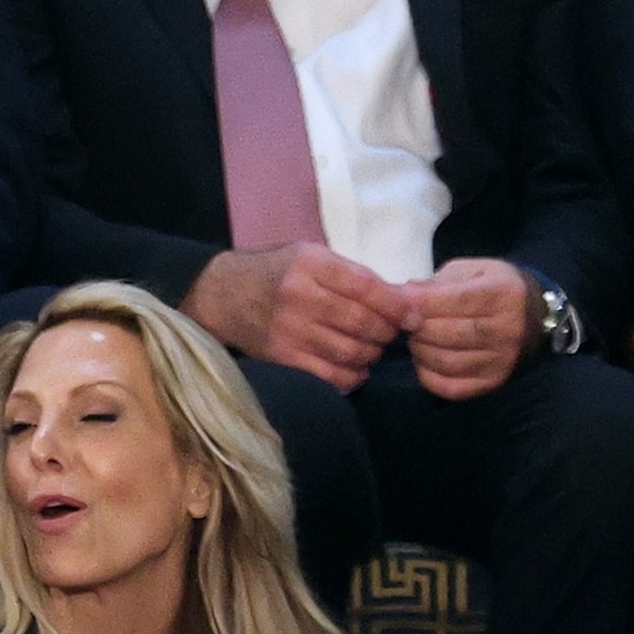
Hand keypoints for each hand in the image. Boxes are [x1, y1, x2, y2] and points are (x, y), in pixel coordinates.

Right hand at [181, 245, 409, 390]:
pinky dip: (350, 377)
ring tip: (371, 350)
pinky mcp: (280, 357)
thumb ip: (349, 275)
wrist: (221, 295)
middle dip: (386, 333)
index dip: (396, 306)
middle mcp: (299, 298)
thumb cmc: (274, 272)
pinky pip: (327, 375)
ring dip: (370, 355)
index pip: (366, 288)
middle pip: (362, 322)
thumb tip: (398, 301)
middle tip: (391, 334)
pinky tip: (356, 371)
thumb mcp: (310, 256)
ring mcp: (288, 331)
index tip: (413, 317)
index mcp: (311, 265)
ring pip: (349, 351)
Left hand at [401, 258, 534, 400]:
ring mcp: (500, 359)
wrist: (534, 316)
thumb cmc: (493, 289)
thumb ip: (437, 282)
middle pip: (445, 333)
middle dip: (417, 328)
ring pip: (443, 361)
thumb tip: (401, 296)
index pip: (453, 301)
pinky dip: (427, 374)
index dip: (419, 304)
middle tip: (409, 323)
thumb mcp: (471, 272)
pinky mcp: (491, 382)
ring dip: (420, 351)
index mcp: (502, 293)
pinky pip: (448, 386)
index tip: (399, 304)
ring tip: (419, 338)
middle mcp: (506, 328)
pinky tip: (427, 360)